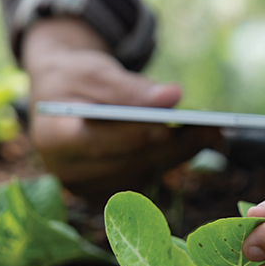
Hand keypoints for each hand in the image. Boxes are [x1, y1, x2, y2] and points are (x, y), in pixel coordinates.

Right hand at [23, 17, 219, 198]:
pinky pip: (146, 177)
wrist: (61, 99)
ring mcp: (88, 188)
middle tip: (210, 128)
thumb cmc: (74, 79)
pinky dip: (172, 159)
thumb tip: (172, 97)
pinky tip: (198, 141)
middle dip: (169, 145)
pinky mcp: (109, 193)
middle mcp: (68, 172)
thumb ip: (129, 88)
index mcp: (52, 139)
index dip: (130, 137)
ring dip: (179, 154)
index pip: (93, 143)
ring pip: (143, 173)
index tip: (165, 126)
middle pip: (125, 163)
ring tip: (213, 132)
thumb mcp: (95, 72)